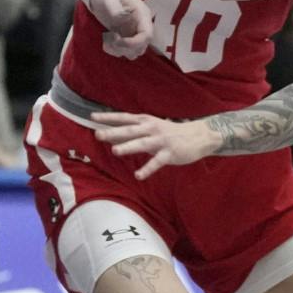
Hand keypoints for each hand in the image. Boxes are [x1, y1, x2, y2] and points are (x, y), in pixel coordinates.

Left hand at [89, 0, 152, 57]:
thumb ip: (115, 9)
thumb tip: (121, 20)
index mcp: (142, 15)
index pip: (147, 35)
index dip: (134, 43)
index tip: (117, 40)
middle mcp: (141, 26)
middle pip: (142, 47)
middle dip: (126, 48)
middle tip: (110, 41)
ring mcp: (133, 32)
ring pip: (134, 52)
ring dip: (121, 51)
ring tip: (107, 42)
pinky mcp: (125, 36)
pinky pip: (125, 50)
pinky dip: (116, 51)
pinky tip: (106, 42)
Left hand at [92, 112, 217, 179]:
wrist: (200, 136)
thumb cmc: (172, 132)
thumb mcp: (152, 127)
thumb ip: (134, 131)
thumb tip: (110, 135)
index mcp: (146, 121)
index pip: (124, 118)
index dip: (108, 117)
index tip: (92, 116)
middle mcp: (152, 129)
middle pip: (130, 130)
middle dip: (114, 132)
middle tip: (98, 135)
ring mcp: (161, 141)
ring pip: (142, 143)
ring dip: (128, 147)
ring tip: (115, 151)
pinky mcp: (170, 153)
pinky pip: (157, 162)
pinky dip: (147, 169)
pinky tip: (138, 175)